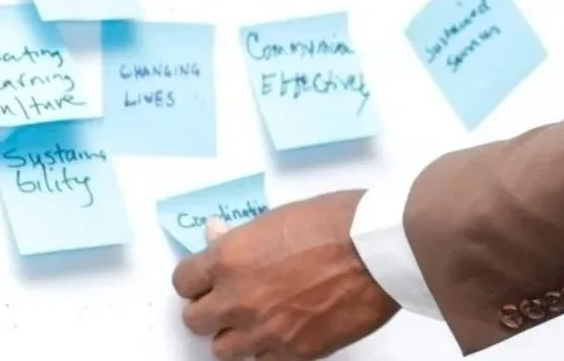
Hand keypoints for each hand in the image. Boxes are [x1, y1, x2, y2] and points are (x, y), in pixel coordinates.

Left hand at [173, 189, 400, 359]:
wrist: (379, 251)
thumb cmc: (338, 220)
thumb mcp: (283, 216)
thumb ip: (244, 236)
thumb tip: (215, 235)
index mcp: (231, 258)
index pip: (183, 281)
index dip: (196, 279)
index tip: (209, 277)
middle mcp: (237, 299)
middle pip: (195, 320)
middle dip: (210, 308)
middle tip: (233, 297)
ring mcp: (263, 331)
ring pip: (222, 349)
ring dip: (235, 333)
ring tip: (258, 318)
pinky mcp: (290, 353)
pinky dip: (266, 349)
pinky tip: (284, 330)